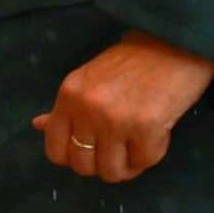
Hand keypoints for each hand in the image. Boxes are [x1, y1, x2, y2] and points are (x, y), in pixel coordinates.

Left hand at [33, 33, 213, 182]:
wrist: (174, 41)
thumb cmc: (133, 61)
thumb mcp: (89, 80)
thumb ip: (65, 108)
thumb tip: (38, 125)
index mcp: (69, 97)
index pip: (56, 151)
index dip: (74, 158)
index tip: (91, 152)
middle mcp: (87, 109)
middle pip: (83, 166)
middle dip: (102, 165)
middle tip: (119, 151)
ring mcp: (116, 120)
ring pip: (112, 171)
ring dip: (127, 166)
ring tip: (137, 149)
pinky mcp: (147, 127)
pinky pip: (144, 162)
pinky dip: (151, 154)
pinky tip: (156, 136)